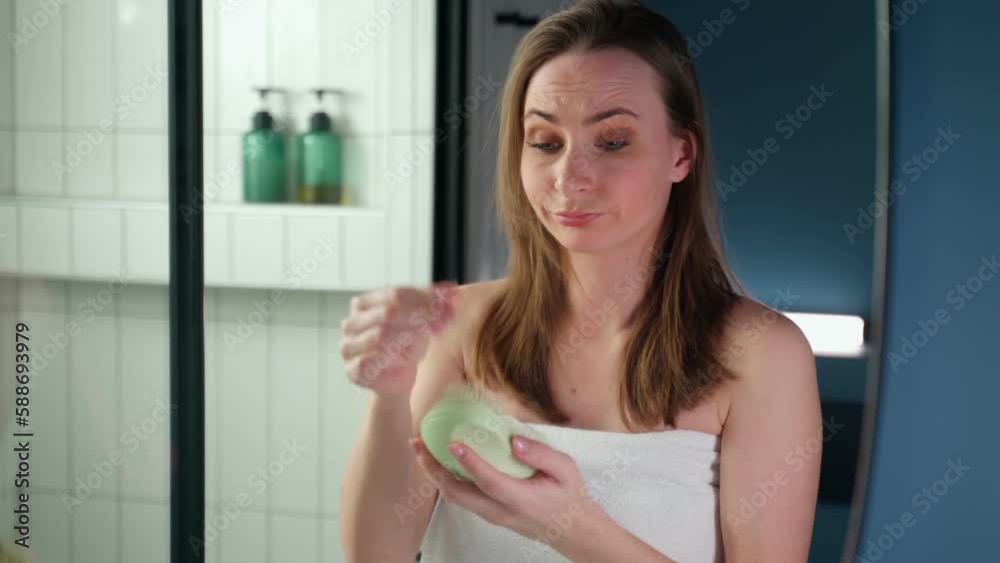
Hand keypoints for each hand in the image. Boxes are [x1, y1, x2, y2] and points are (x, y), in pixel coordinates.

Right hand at [340, 282, 457, 395]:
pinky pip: (374, 359)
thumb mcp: (422, 321)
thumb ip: (434, 304)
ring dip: (407, 338)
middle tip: (442, 324)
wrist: (397, 381)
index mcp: (364, 304)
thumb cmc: (406, 346)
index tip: (448, 305)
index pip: (395, 293)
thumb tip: (453, 289)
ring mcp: (349, 346)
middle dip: (419, 316)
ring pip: (381, 334)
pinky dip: (394, 359)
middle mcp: (352, 323)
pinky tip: (405, 362)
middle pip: (388, 311)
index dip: (423, 298)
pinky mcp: (353, 369)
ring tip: (421, 344)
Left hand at [409, 434, 606, 551]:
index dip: (470, 463)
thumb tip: (514, 440)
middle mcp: (501, 511)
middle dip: (433, 469)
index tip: (454, 444)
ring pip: (456, 498)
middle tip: (418, 444)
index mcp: (521, 499)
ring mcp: (492, 515)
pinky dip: (446, 480)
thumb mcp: (566, 470)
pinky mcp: (489, 513)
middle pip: (459, 494)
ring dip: (435, 474)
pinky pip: (462, 498)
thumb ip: (541, 454)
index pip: (489, 481)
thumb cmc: (569, 496)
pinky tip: (440, 462)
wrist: (572, 528)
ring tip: (421, 450)